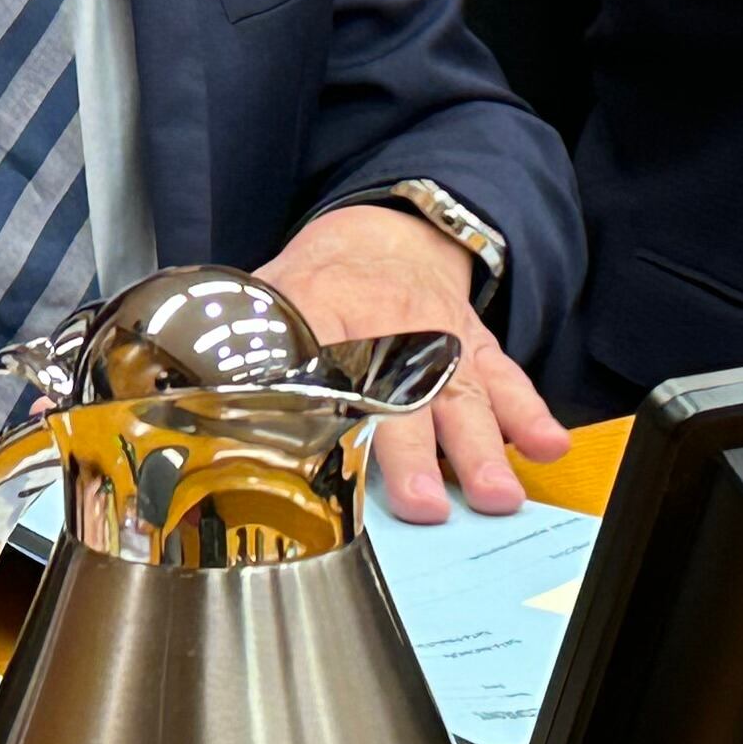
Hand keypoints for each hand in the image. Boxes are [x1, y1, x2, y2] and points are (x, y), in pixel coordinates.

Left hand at [252, 202, 569, 522]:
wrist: (385, 236)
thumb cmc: (319, 285)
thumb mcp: (271, 302)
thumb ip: (245, 351)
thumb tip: (198, 395)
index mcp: (325, 312)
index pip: (322, 363)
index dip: (325, 408)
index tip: (323, 455)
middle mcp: (391, 328)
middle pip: (402, 394)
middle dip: (413, 455)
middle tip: (423, 507)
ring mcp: (441, 339)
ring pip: (461, 395)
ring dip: (479, 450)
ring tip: (493, 495)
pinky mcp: (478, 348)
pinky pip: (507, 380)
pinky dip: (530, 415)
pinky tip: (545, 446)